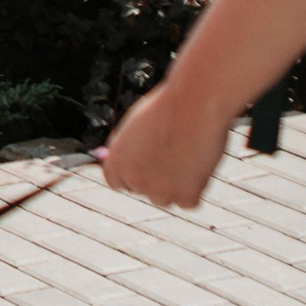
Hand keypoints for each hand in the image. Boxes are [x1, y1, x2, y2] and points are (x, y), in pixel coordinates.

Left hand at [100, 74, 237, 212]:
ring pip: (167, 198)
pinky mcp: (185, 197)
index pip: (118, 182)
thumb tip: (106, 158)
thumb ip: (124, 149)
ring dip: (177, 184)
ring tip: (187, 153)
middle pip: (145, 191)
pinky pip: (189, 202)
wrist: (194, 103)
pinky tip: (198, 162)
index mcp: (115, 163)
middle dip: (158, 178)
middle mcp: (133, 181)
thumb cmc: (166, 108)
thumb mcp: (133, 127)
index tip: (149, 160)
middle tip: (173, 152)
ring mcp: (160, 192)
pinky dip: (196, 186)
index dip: (136, 170)